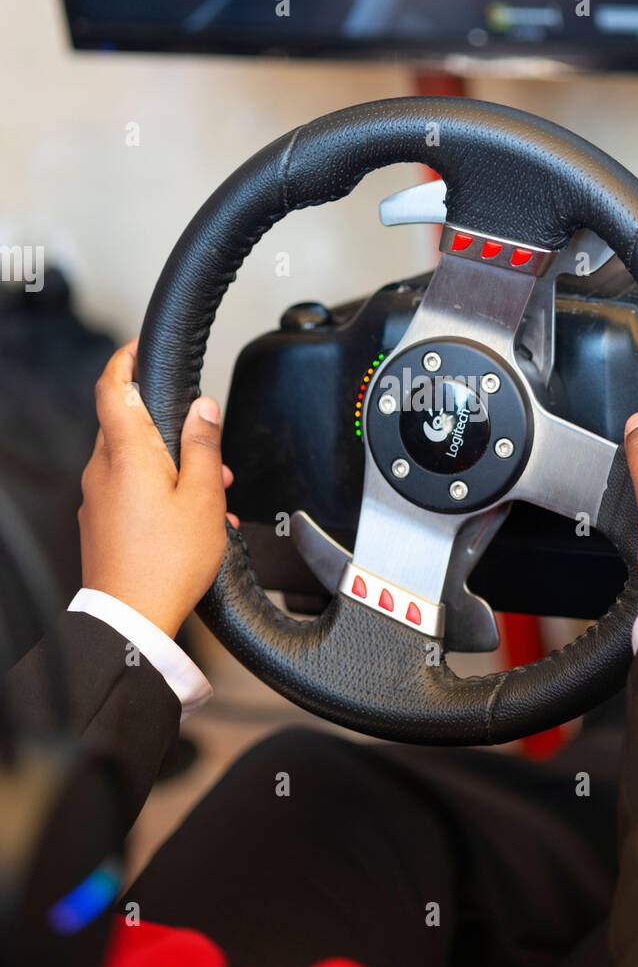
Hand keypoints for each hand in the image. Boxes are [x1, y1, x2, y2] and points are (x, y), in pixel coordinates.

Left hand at [78, 341, 236, 637]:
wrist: (132, 618)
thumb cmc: (167, 562)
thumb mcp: (203, 495)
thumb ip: (202, 444)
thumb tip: (203, 408)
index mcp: (126, 453)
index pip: (111, 386)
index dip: (124, 360)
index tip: (140, 349)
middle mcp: (102, 470)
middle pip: (129, 425)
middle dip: (170, 428)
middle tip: (208, 448)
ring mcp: (96, 498)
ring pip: (133, 462)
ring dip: (171, 467)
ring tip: (210, 496)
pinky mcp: (100, 523)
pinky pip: (129, 492)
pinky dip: (159, 493)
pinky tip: (191, 521)